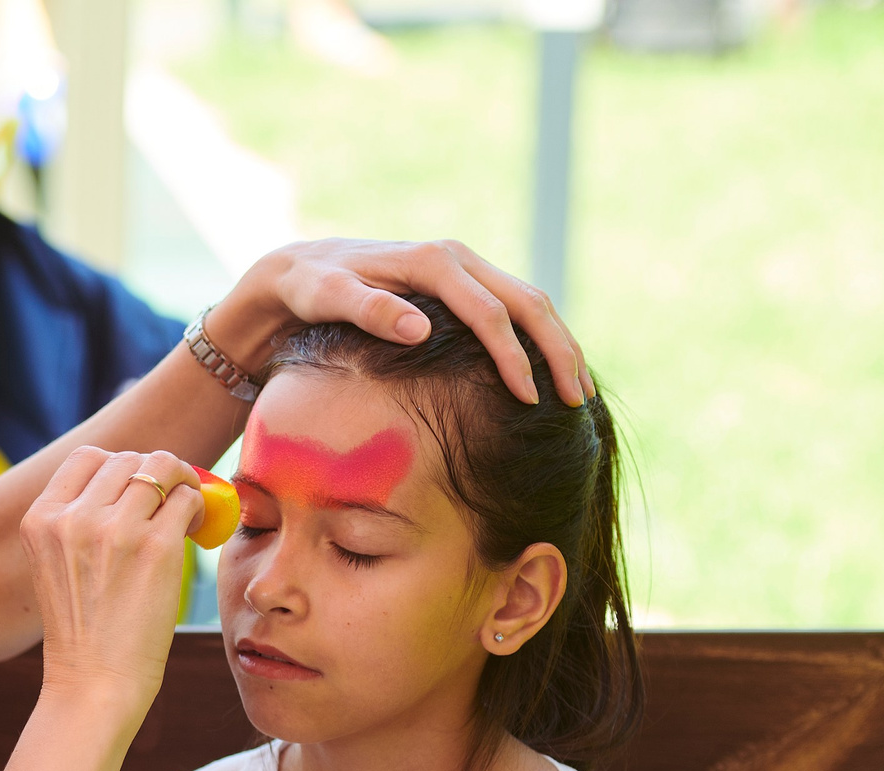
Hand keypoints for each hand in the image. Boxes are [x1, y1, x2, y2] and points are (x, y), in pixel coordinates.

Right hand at [20, 447, 203, 705]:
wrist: (93, 685)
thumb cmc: (83, 634)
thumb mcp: (56, 567)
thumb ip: (76, 524)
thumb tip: (132, 481)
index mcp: (41, 519)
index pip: (86, 458)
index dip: (119, 466)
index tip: (136, 489)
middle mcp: (74, 518)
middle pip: (128, 459)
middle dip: (155, 474)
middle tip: (170, 501)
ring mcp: (115, 530)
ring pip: (162, 468)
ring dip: (182, 484)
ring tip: (185, 514)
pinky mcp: (156, 547)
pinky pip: (188, 498)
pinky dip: (199, 506)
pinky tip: (195, 531)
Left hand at [209, 238, 591, 406]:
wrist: (304, 268)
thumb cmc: (313, 287)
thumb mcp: (329, 298)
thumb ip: (370, 311)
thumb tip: (418, 329)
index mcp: (434, 262)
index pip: (490, 312)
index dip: (514, 356)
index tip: (529, 399)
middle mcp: (458, 258)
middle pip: (529, 302)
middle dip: (558, 350)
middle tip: (577, 399)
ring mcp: (466, 268)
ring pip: (531, 303)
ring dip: (560, 344)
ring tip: (578, 391)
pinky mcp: (465, 284)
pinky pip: (515, 308)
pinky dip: (541, 338)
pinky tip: (551, 373)